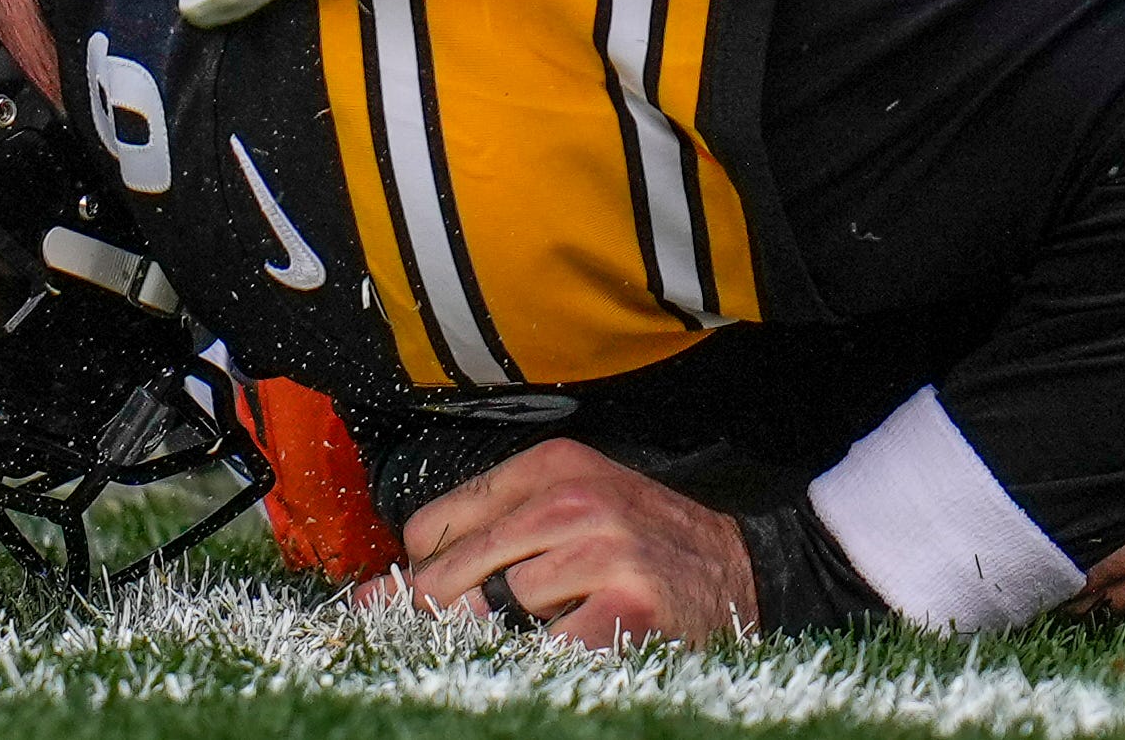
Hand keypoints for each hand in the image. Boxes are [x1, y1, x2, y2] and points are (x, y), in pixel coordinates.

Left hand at [398, 440, 753, 646]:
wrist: (739, 572)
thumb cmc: (640, 545)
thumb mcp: (571, 508)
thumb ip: (491, 535)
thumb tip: (385, 594)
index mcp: (551, 466)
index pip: (434, 523)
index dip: (427, 569)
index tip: (440, 593)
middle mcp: (573, 499)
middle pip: (451, 572)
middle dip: (448, 613)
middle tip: (476, 627)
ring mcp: (601, 551)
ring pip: (498, 610)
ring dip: (518, 630)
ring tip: (559, 619)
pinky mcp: (626, 606)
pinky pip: (544, 650)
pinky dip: (548, 659)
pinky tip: (577, 642)